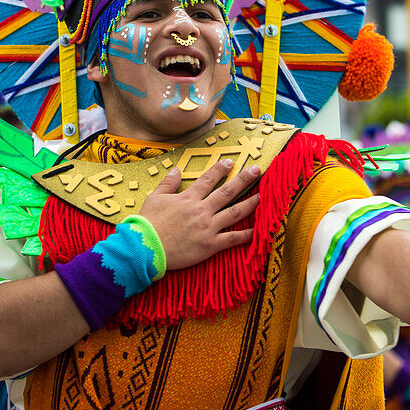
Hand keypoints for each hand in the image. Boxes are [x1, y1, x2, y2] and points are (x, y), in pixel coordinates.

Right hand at [139, 159, 260, 270]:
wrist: (145, 248)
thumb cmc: (148, 224)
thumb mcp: (154, 198)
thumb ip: (168, 183)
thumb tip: (176, 169)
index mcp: (188, 198)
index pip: (208, 179)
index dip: (220, 169)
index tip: (230, 161)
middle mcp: (202, 210)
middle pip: (227, 192)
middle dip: (243, 179)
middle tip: (257, 169)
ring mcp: (208, 227)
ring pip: (235, 212)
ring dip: (251, 203)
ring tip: (264, 195)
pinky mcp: (210, 245)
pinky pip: (233, 238)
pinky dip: (247, 235)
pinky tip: (260, 230)